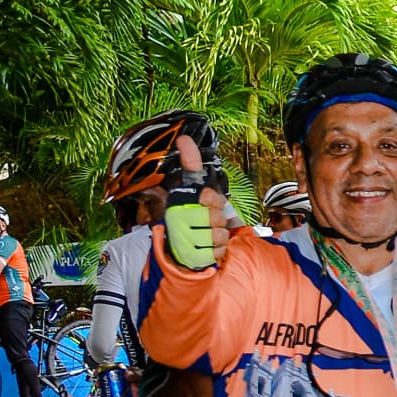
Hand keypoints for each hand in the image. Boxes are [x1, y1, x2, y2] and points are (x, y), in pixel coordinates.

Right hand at [171, 133, 232, 267]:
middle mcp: (177, 220)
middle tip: (209, 223)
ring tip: (207, 235)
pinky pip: (217, 253)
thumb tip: (184, 138)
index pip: (210, 197)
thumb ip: (191, 163)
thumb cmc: (188, 215)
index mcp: (178, 201)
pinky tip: (206, 249)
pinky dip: (216, 252)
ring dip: (219, 237)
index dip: (215, 201)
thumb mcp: (190, 187)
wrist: (177, 248)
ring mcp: (183, 240)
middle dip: (219, 221)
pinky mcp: (191, 258)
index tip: (208, 202)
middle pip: (217, 218)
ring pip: (219, 236)